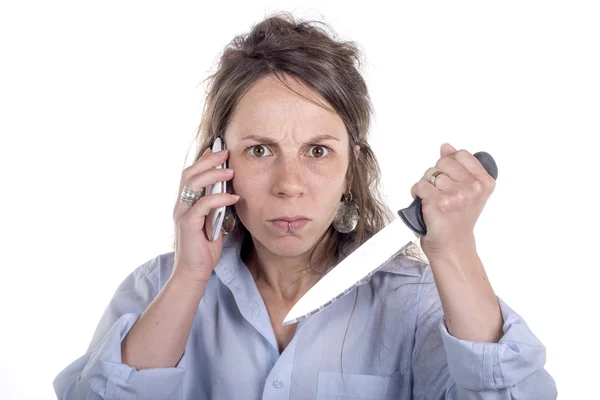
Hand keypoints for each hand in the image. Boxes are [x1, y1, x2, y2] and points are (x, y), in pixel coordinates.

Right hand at [171, 148, 238, 283]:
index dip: (203, 160)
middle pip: (189, 173)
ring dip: (213, 174)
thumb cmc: (204, 249)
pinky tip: (233, 197)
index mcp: (186, 203)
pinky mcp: (188, 225)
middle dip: (208, 161)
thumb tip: (228, 190)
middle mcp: (181, 205)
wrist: (194, 273)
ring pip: (192, 183)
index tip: (218, 150)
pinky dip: (219, 198)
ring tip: (231, 171)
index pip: (191, 175)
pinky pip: (203, 204)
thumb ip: (216, 206)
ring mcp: (182, 214)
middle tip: (226, 153)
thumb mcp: (213, 222)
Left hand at [410, 143, 495, 257]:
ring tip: (432, 198)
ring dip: (425, 184)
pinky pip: (419, 185)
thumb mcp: (468, 192)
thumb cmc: (459, 220)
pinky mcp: (438, 203)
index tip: (449, 176)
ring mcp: (455, 196)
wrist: (452, 246)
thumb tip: (446, 147)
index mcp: (484, 183)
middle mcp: (472, 188)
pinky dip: (416, 192)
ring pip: (429, 174)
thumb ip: (459, 166)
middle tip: (440, 190)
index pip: (461, 155)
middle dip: (436, 174)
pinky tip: (423, 202)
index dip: (449, 163)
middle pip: (443, 163)